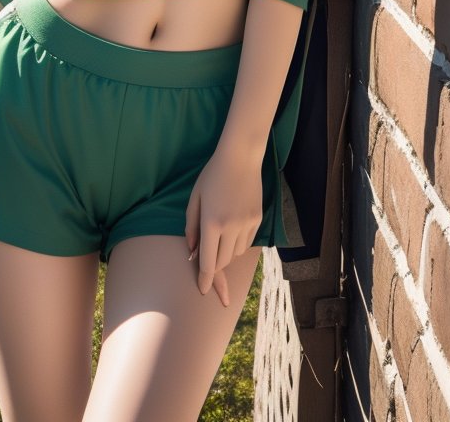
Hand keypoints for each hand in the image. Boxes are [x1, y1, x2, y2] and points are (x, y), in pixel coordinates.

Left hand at [185, 140, 263, 307]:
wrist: (241, 158)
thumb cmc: (212, 175)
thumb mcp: (195, 198)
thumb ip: (191, 226)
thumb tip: (191, 251)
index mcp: (211, 223)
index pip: (208, 261)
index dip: (205, 279)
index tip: (203, 290)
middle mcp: (230, 227)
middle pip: (222, 261)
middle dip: (214, 265)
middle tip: (209, 260)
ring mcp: (246, 224)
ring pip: (236, 254)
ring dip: (226, 253)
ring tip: (221, 235)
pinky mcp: (257, 220)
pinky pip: (247, 242)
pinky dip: (238, 243)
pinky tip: (233, 227)